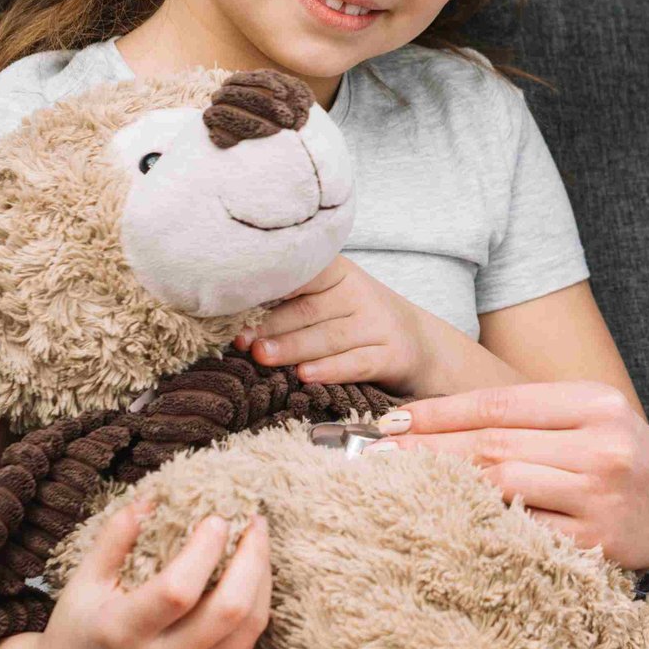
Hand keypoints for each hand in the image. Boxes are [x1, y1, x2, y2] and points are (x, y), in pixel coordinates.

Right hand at [0, 498, 270, 648]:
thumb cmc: (78, 630)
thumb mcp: (83, 581)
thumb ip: (116, 537)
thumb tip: (154, 494)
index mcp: (121, 634)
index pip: (178, 590)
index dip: (206, 549)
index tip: (217, 517)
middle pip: (228, 609)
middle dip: (252, 557)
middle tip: (255, 520)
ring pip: (249, 625)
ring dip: (262, 576)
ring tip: (258, 540)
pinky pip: (248, 642)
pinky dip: (257, 602)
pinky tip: (253, 574)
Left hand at [234, 256, 432, 393]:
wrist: (420, 343)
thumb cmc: (356, 321)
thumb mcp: (330, 300)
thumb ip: (291, 303)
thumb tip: (229, 313)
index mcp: (339, 273)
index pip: (302, 273)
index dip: (268, 286)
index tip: (233, 299)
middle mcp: (360, 294)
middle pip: (310, 310)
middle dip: (272, 325)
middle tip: (239, 339)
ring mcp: (379, 324)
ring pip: (331, 336)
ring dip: (293, 347)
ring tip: (261, 356)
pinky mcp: (393, 355)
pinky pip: (359, 362)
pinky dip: (331, 369)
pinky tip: (306, 375)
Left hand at [372, 381, 648, 569]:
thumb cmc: (627, 453)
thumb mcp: (591, 413)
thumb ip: (530, 414)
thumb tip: (437, 418)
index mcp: (595, 403)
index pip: (501, 402)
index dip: (441, 412)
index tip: (393, 420)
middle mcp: (600, 446)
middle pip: (494, 445)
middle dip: (427, 450)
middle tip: (373, 456)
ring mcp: (598, 498)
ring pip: (503, 488)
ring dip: (442, 488)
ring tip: (397, 487)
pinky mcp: (596, 544)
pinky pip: (523, 533)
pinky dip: (479, 526)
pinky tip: (444, 524)